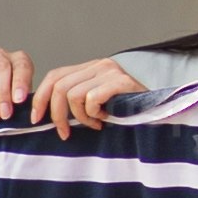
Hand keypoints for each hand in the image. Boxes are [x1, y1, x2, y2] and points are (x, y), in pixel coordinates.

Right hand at [0, 46, 33, 174]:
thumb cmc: (10, 107)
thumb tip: (34, 110)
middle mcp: (0, 58)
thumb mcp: (23, 104)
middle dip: (3, 93)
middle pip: (1, 68)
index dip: (20, 82)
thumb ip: (26, 102)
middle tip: (6, 112)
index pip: (22, 65)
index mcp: (19, 61)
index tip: (19, 100)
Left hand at [0, 54, 141, 167]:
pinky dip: (93, 114)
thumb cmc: (127, 115)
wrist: (161, 118)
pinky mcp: (121, 82)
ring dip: (79, 117)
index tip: (36, 119)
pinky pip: (90, 99)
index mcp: (91, 68)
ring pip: (72, 94)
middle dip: (56, 114)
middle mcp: (100, 65)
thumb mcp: (95, 105)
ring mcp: (111, 71)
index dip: (40, 98)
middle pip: (59, 86)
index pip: (55, 76)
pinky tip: (106, 120)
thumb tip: (42, 112)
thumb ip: (75, 101)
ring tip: (94, 124)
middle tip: (65, 133)